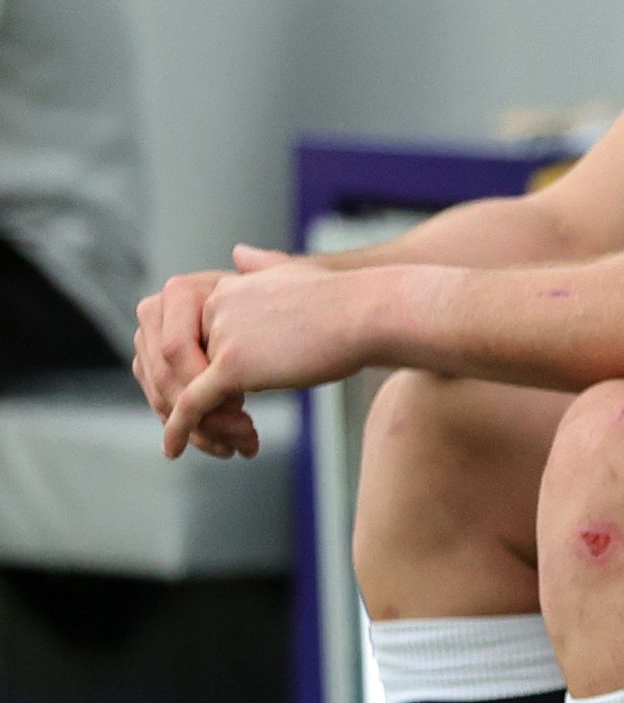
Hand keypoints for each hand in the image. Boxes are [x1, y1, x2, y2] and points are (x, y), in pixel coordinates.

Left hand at [159, 248, 385, 458]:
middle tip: (219, 432)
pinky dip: (178, 429)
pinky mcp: (231, 365)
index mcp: (228, 290)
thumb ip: (263, 267)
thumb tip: (240, 252)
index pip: (197, 343)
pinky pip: (192, 405)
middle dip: (198, 405)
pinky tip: (172, 450)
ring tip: (225, 446)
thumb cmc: (348, 299)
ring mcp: (222, 336)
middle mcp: (216, 309)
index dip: (204, 376)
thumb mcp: (296, 272)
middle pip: (188, 368)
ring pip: (188, 390)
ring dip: (199, 424)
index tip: (223, 402)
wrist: (372, 312)